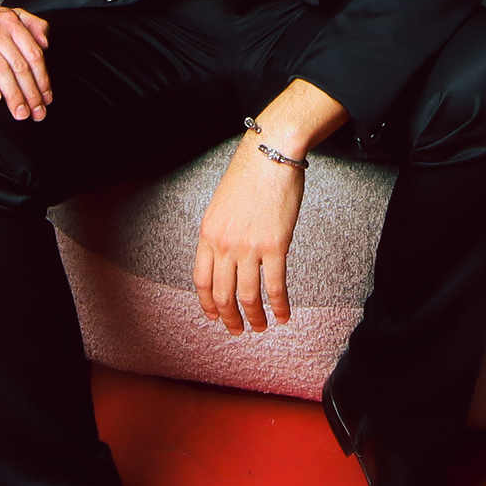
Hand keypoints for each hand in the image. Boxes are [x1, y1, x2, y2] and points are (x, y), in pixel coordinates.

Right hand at [0, 5, 52, 119]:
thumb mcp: (6, 16)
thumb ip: (31, 25)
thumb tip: (46, 43)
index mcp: (10, 21)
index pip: (33, 54)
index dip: (42, 79)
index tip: (46, 98)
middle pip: (18, 65)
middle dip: (30, 93)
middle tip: (36, 113)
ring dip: (12, 95)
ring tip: (19, 113)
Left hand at [194, 143, 305, 332]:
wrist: (271, 155)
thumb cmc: (250, 175)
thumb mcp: (222, 206)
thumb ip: (221, 233)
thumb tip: (227, 258)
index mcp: (208, 233)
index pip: (201, 280)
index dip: (207, 303)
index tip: (215, 316)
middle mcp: (224, 244)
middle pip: (223, 293)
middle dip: (230, 317)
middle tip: (238, 330)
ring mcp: (248, 247)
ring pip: (248, 296)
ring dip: (255, 317)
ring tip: (262, 327)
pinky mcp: (274, 246)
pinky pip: (274, 286)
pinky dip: (279, 306)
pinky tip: (283, 315)